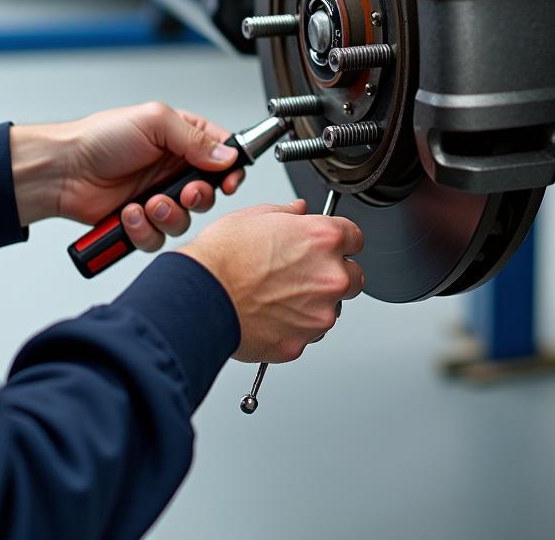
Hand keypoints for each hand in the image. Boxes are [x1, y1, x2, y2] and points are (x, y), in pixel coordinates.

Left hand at [10, 102, 244, 249]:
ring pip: (185, 220)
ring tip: (148, 203)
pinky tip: (128, 214)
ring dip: (169, 215)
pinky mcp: (140, 222)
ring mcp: (157, 197)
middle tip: (185, 193)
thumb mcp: (154, 122)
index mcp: (181, 139)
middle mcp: (172, 169)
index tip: (230, 180)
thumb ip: (195, 138)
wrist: (62, 171)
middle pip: (208, 192)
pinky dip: (144, 229)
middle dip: (199, 196)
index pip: (221, 155)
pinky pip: (157, 238)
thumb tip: (228, 157)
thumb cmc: (100, 138)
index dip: (231, 170)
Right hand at [180, 200, 365, 362]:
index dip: (339, 241)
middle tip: (303, 274)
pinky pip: (305, 334)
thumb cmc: (221, 257)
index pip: (355, 237)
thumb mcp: (255, 216)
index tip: (329, 246)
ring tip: (276, 296)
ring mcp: (318, 314)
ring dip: (313, 304)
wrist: (199, 296)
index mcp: (323, 239)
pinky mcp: (300, 343)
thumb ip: (287, 213)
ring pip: (330, 309)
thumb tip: (298, 211)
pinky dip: (293, 328)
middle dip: (333, 275)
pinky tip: (268, 315)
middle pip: (353, 277)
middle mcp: (330, 277)